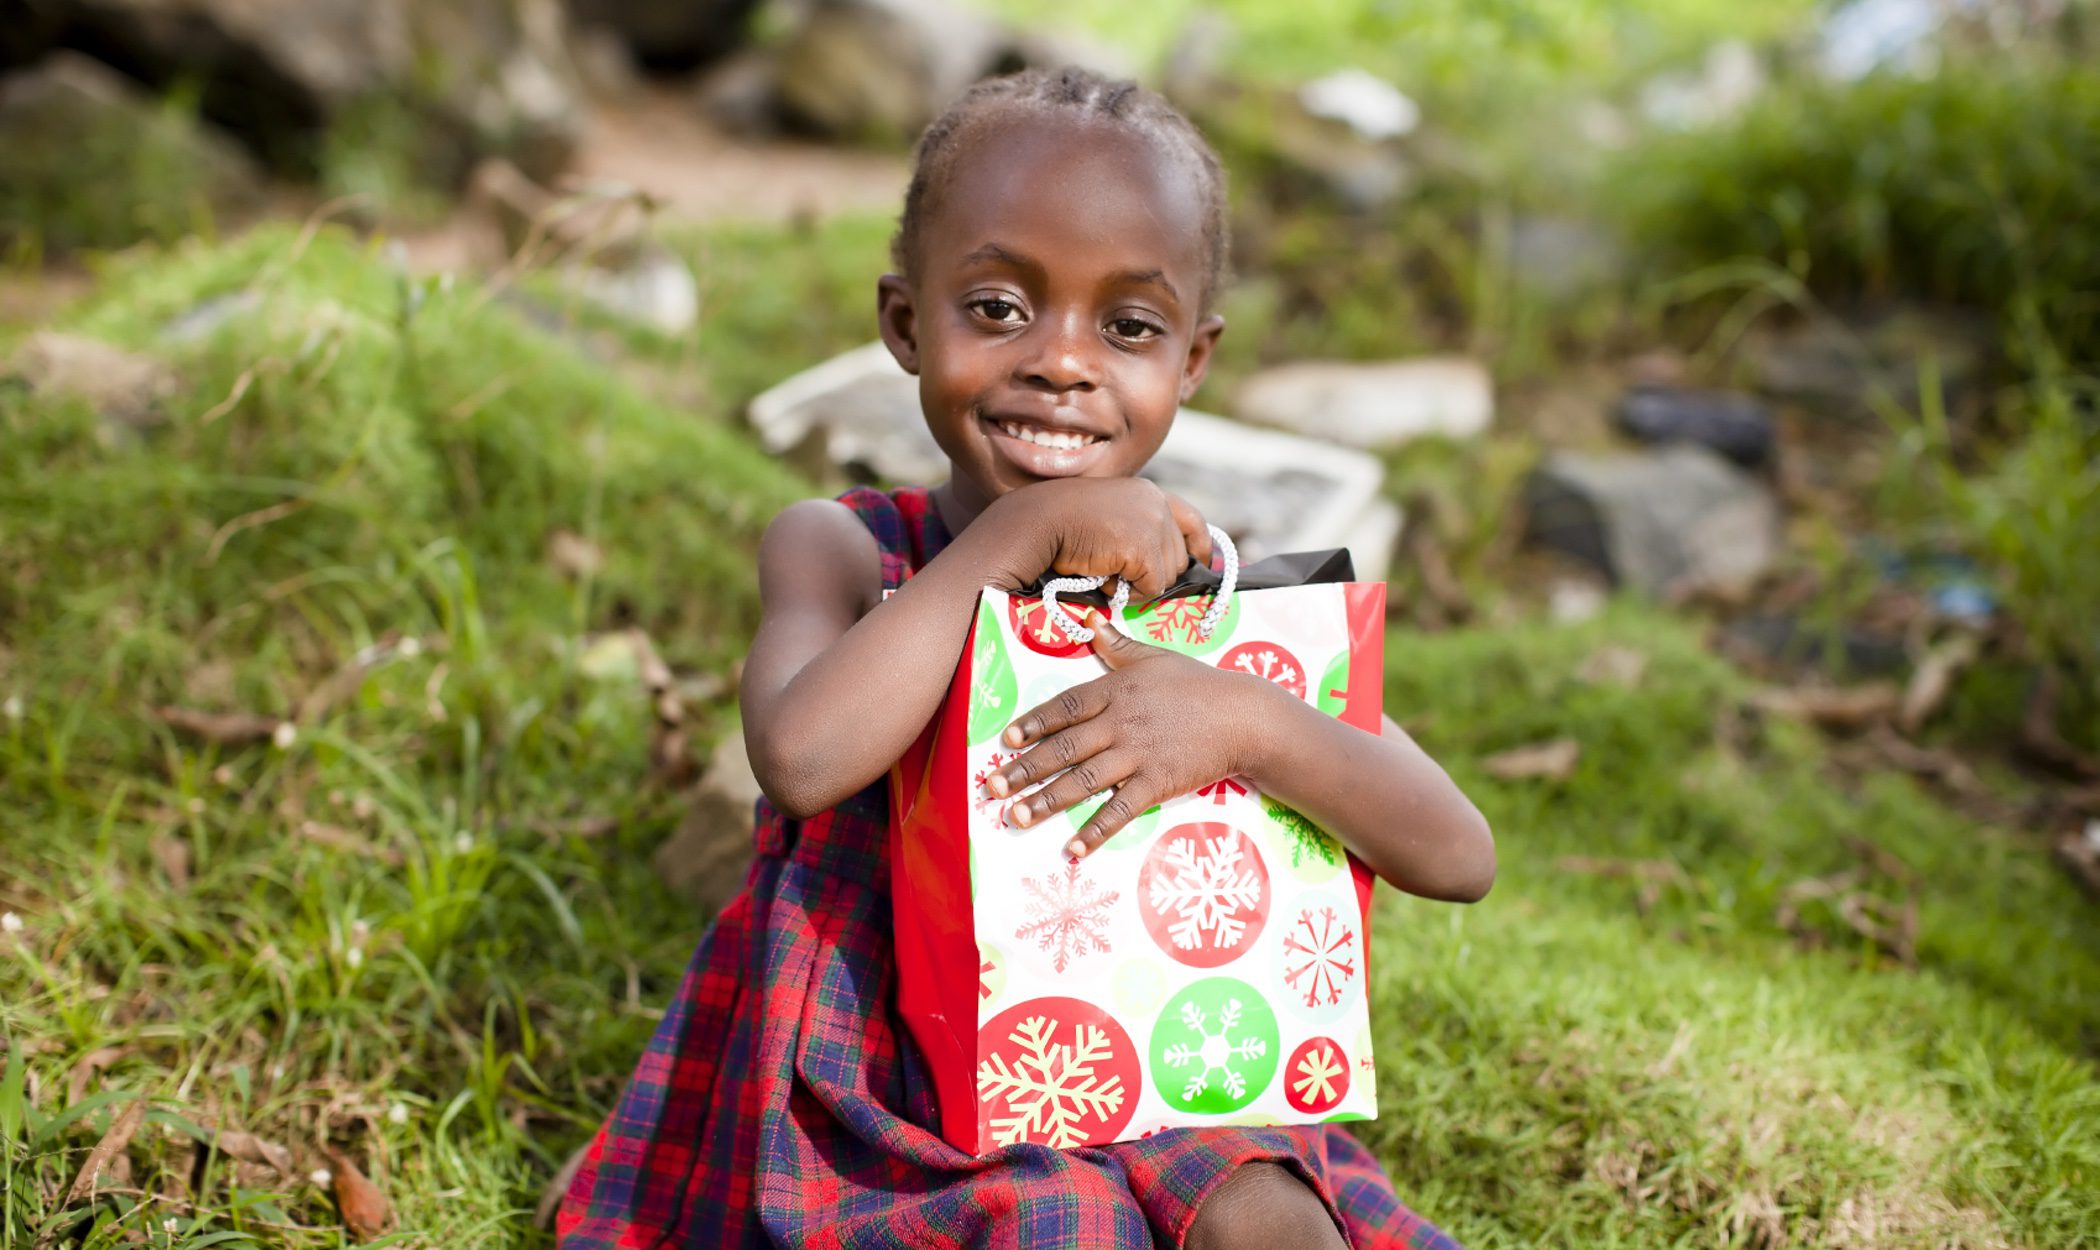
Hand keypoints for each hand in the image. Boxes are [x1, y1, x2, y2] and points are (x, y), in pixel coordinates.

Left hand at [984, 608, 1278, 857]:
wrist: (1243, 717)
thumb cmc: (1198, 684)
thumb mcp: (1155, 657)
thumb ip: (1116, 644)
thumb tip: (1091, 621)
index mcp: (1115, 690)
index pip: (1063, 707)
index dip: (1032, 725)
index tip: (1005, 741)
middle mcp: (1119, 723)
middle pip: (1062, 748)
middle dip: (1023, 770)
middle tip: (992, 788)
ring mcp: (1136, 755)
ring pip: (1081, 781)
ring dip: (1046, 802)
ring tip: (1016, 818)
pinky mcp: (1156, 784)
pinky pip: (1119, 810)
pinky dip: (1095, 830)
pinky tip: (1072, 848)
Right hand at [985, 478, 1212, 602]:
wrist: (1036, 523)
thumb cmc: (1058, 523)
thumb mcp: (1104, 516)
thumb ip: (1132, 527)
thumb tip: (1156, 564)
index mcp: (1146, 492)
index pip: (1190, 518)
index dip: (1199, 543)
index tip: (1202, 559)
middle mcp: (1155, 503)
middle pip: (1178, 556)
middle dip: (1154, 572)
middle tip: (1120, 574)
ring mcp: (1152, 524)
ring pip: (1166, 575)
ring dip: (1138, 582)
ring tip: (1104, 570)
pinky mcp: (1144, 548)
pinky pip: (1151, 587)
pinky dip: (1129, 592)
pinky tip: (1102, 576)